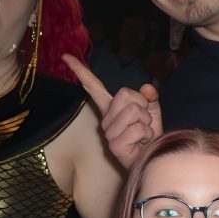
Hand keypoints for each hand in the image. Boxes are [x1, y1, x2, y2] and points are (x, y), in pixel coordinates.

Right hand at [63, 53, 161, 167]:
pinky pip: (138, 128)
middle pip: (125, 93)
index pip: (93, 86)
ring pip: (135, 110)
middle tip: (144, 121)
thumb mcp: (152, 112)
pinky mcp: (114, 145)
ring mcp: (108, 132)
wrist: (153, 161)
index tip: (65, 56)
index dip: (80, 70)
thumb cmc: (149, 137)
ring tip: (144, 134)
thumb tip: (147, 87)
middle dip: (143, 104)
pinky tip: (142, 143)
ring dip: (147, 122)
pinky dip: (147, 134)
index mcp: (110, 108)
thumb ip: (150, 97)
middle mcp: (105, 119)